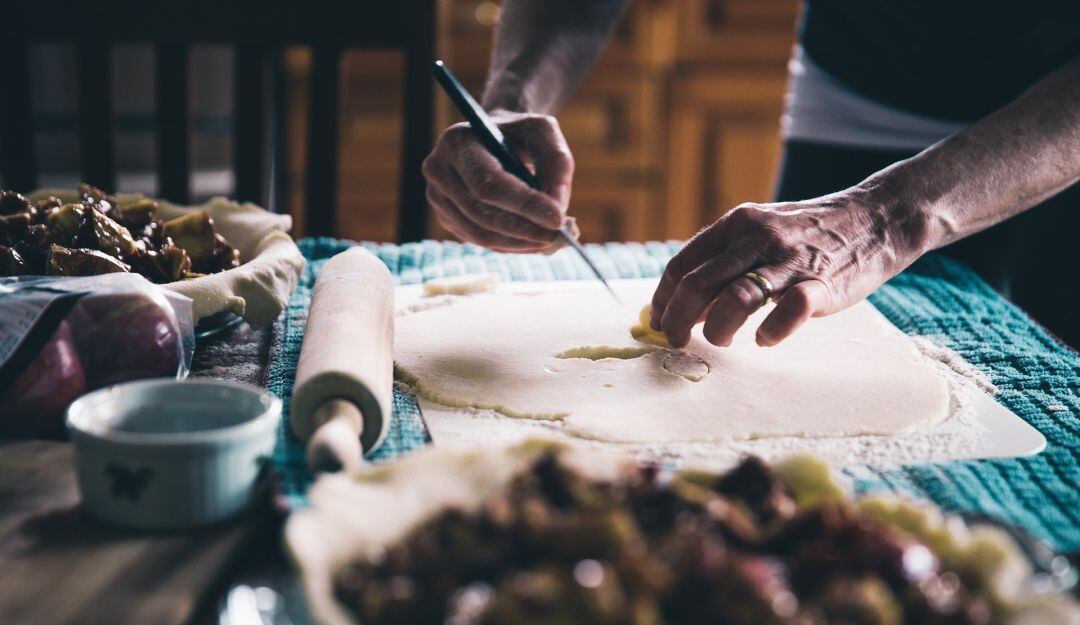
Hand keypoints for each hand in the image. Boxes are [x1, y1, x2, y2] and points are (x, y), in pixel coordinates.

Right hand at [422, 110, 577, 252]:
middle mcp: (438, 170)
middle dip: (524, 230)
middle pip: (481, 214)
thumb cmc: (520, 134)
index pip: (489, 183)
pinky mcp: (446, 217)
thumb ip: (557, 164)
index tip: (558, 219)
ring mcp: (438, 197)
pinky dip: (510, 245)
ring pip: (480, 234)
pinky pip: (480, 240)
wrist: (494, 138)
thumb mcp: (544, 133)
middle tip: (560, 236)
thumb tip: (557, 210)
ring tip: (552, 240)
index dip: (524, 205)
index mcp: (457, 141)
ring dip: (520, 243)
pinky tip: (534, 240)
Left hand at [650, 189, 930, 347]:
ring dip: (717, 329)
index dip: (664, 298)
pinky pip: (789, 311)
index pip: (683, 264)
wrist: (875, 218)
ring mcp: (790, 260)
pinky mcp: (821, 284)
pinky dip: (770, 331)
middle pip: (699, 284)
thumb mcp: (759, 231)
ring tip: (721, 341)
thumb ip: (724, 260)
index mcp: (736, 223)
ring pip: (736, 298)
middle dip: (679, 320)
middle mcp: (757, 237)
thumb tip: (684, 303)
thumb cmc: (808, 234)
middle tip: (678, 342)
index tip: (659, 322)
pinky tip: (764, 339)